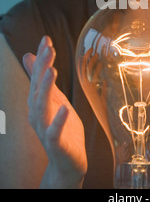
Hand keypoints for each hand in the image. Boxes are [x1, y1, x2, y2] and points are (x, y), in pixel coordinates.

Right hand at [23, 35, 87, 187]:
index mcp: (39, 102)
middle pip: (37, 88)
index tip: (46, 39)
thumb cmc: (62, 128)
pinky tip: (64, 108)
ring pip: (42, 107)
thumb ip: (42, 80)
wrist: (68, 161)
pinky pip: (54, 132)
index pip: (38, 77)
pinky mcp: (56, 144)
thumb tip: (29, 55)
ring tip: (51, 71)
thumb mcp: (54, 98)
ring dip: (45, 89)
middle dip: (42, 68)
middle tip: (48, 48)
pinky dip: (58, 120)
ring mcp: (45, 129)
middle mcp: (38, 114)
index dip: (41, 58)